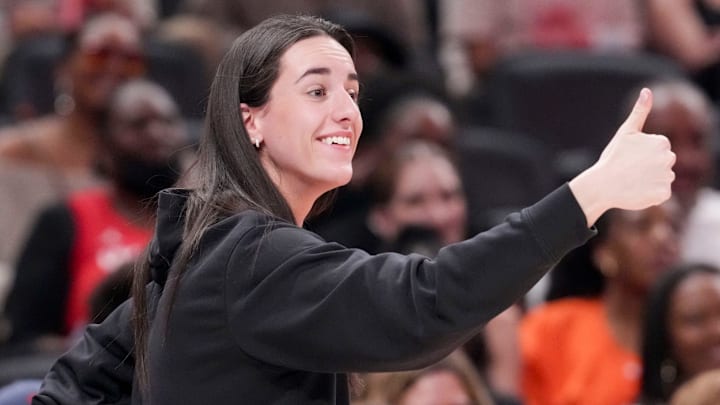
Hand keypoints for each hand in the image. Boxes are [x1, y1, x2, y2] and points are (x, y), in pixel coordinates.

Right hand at [569, 88, 675, 225]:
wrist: (602, 185)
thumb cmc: (612, 157)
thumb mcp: (625, 132)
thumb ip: (640, 111)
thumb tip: (647, 90)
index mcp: (662, 142)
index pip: (659, 149)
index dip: (643, 154)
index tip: (630, 158)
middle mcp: (669, 159)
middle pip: (663, 163)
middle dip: (649, 167)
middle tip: (630, 170)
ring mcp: (667, 177)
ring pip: (662, 178)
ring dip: (650, 181)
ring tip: (632, 181)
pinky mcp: (664, 194)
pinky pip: (661, 194)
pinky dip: (651, 194)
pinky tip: (637, 191)